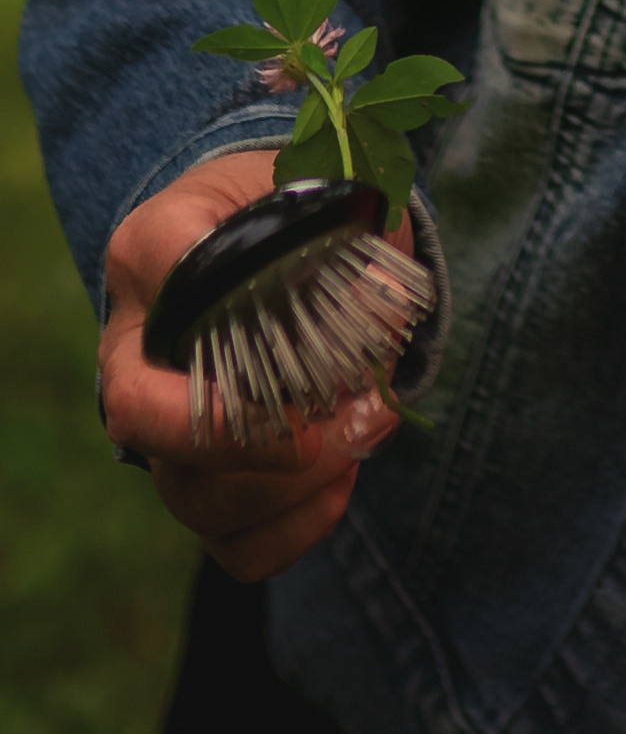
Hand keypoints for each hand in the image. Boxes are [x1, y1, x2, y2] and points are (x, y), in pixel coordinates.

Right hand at [100, 153, 409, 579]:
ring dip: (293, 484)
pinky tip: (342, 481)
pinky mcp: (203, 486)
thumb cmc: (298, 210)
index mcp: (156, 249)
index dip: (214, 279)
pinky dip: (294, 530)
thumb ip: (350, 230)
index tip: (287, 314)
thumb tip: (382, 306)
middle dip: (248, 432)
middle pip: (144, 417)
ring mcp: (160, 430)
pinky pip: (232, 544)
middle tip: (343, 414)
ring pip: (193, 496)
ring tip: (368, 429)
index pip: (156, 257)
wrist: (283, 248)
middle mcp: (135, 346)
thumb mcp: (326, 188)